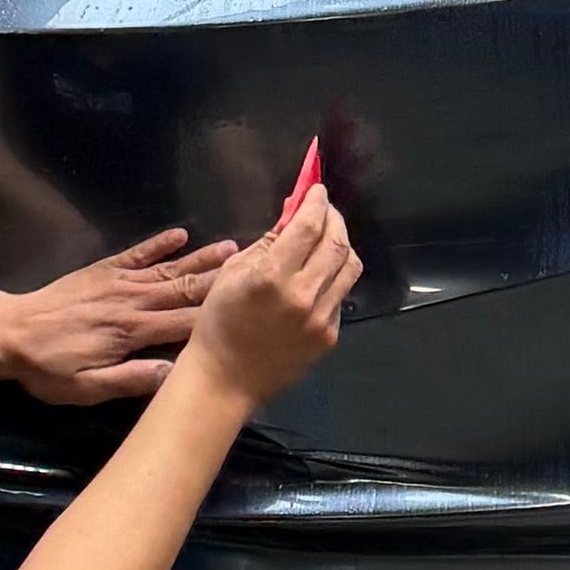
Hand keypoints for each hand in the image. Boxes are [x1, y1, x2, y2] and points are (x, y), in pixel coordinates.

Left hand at [0, 227, 234, 405]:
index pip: (185, 324)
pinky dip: (159, 243)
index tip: (250, 309)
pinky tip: (180, 234)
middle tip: (257, 266)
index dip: (219, 318)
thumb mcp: (85, 389)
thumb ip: (130, 380)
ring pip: (168, 269)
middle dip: (221, 280)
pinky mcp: (102, 271)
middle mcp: (131, 302)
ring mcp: (117, 282)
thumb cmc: (47, 369)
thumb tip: (175, 373)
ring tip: (233, 247)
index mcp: (131, 333)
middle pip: (184, 290)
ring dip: (200, 258)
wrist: (9, 334)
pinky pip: (136, 254)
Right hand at [184, 180, 358, 410]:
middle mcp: (303, 295)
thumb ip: (267, 243)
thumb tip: (292, 218)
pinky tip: (317, 278)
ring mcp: (321, 318)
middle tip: (325, 210)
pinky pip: (340, 296)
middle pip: (337, 242)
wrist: (226, 378)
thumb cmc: (219, 322)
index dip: (316, 202)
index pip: (308, 226)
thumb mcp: (232, 274)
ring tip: (328, 239)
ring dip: (342, 245)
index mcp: (272, 275)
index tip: (317, 190)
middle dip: (334, 218)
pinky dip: (332, 278)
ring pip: (350, 268)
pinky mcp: (329, 336)